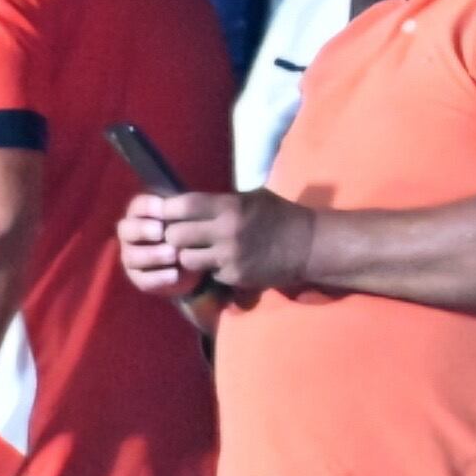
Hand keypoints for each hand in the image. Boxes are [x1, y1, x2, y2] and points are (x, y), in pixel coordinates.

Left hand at [120, 190, 314, 295]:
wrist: (310, 246)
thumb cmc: (280, 215)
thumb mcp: (251, 198)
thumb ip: (219, 202)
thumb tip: (183, 203)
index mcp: (229, 206)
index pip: (182, 206)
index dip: (167, 209)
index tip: (166, 213)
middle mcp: (226, 231)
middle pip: (175, 235)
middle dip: (175, 236)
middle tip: (182, 236)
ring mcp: (229, 257)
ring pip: (186, 259)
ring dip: (190, 256)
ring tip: (202, 252)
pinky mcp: (235, 276)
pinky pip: (209, 273)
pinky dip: (213, 269)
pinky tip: (226, 263)